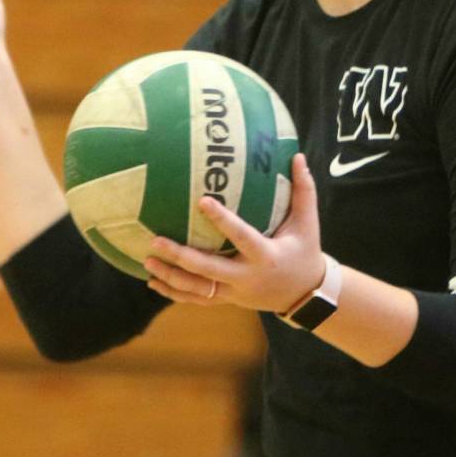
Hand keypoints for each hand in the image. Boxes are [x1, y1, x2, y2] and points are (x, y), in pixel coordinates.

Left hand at [144, 153, 325, 313]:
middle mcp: (246, 278)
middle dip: (180, 256)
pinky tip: (152, 281)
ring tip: (147, 260)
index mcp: (265, 256)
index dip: (222, 221)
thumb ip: (303, 190)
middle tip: (155, 240)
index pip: (241, 237)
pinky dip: (173, 292)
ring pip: (197, 289)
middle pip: (208, 269)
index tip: (201, 201)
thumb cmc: (305, 251)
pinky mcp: (227, 300)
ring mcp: (234, 293)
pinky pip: (196, 299)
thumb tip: (297, 155)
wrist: (304, 295)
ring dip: (171, 276)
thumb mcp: (308, 223)